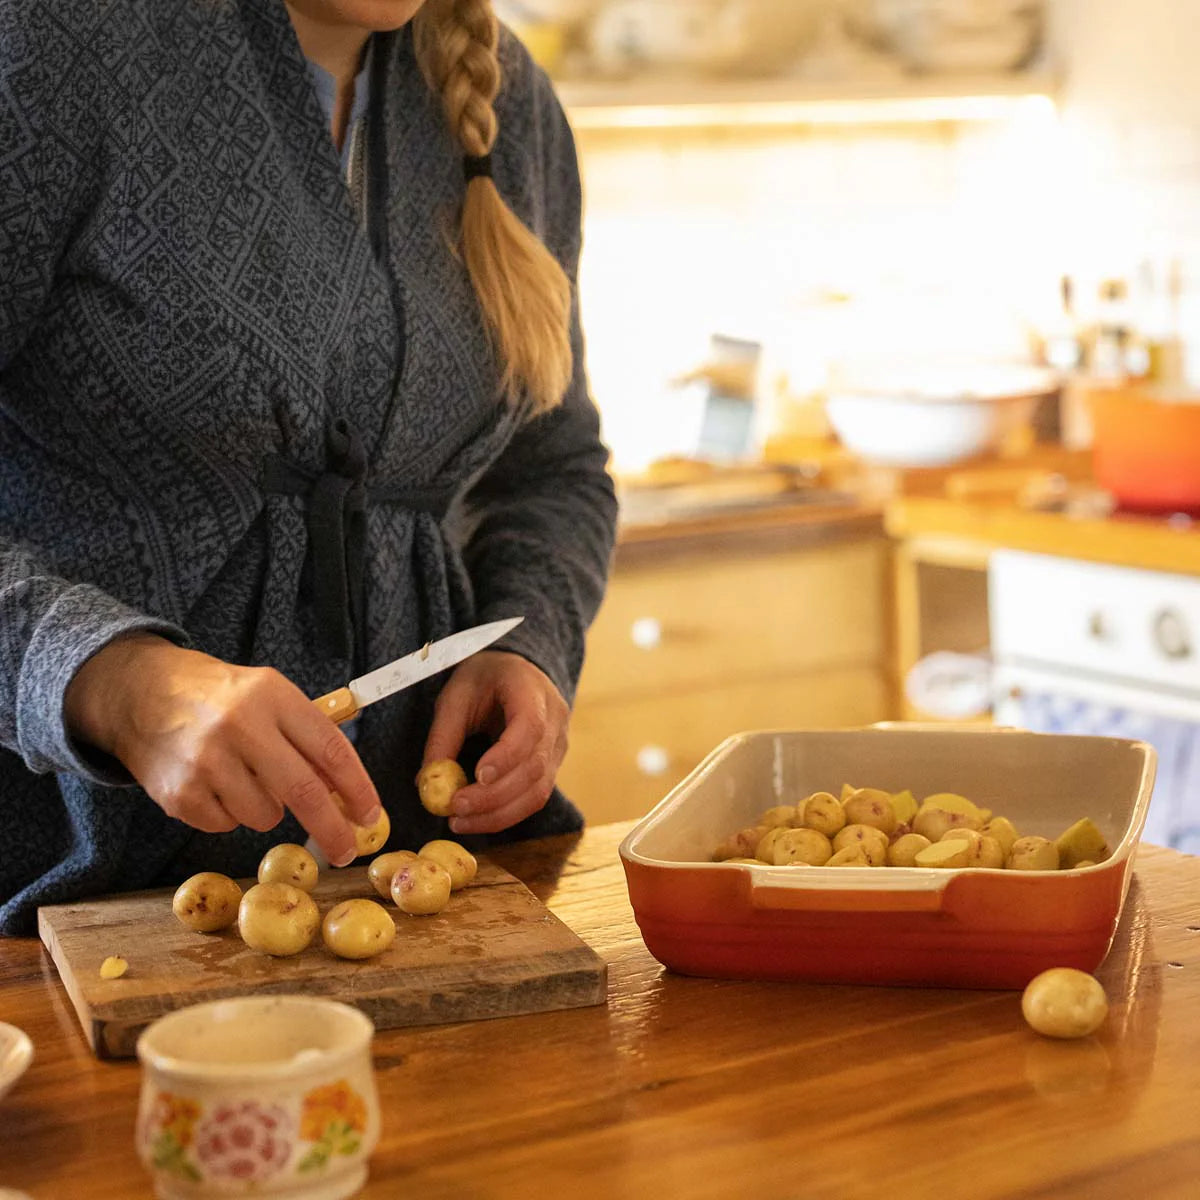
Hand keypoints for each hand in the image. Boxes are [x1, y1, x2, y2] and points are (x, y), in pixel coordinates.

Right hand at [64, 633, 380, 865]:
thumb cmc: (221, 698)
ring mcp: (206, 761)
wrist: (141, 693)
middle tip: (347, 851)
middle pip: (304, 792)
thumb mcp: (270, 695)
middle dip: (333, 829)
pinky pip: (226, 825)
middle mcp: (240, 726)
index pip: (330, 750)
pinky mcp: (179, 793)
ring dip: (268, 809)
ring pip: (265, 815)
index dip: (358, 788)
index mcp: (272, 696)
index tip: (371, 815)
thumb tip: (346, 792)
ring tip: (245, 778)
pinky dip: (229, 813)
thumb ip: (307, 736)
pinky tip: (213, 784)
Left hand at [422, 650, 568, 835]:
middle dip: (494, 796)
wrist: (514, 674)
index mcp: (533, 691)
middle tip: (455, 808)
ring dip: (498, 814)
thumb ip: (444, 735)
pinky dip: (505, 814)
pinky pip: (534, 798)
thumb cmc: (484, 680)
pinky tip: (477, 819)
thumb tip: (426, 782)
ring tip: (459, 821)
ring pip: (538, 791)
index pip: (531, 727)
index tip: (477, 776)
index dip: (507, 756)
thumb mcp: (457, 695)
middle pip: (534, 767)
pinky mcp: (551, 767)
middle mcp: (555, 721)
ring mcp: (558, 747)